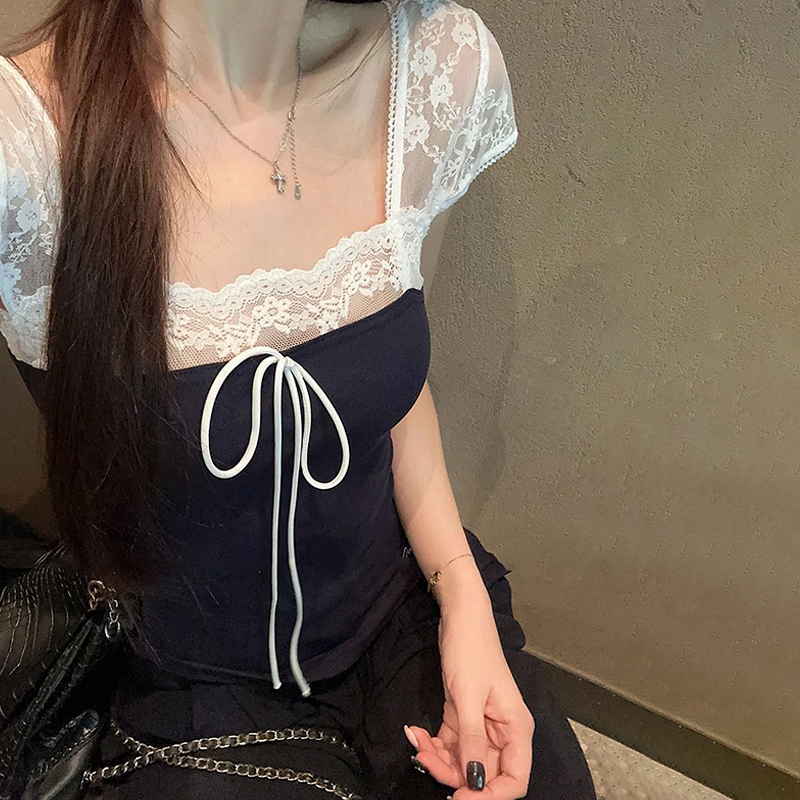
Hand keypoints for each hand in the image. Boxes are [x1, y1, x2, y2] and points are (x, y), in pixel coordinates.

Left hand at [404, 600, 534, 799]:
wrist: (460, 618)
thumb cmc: (472, 650)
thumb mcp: (468, 697)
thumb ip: (473, 741)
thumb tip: (475, 782)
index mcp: (516, 729)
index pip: (514, 781)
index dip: (490, 797)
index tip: (460, 798)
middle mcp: (503, 732)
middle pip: (483, 774)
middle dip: (453, 774)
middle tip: (425, 759)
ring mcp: (482, 726)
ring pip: (462, 762)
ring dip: (437, 759)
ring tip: (417, 742)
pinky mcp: (463, 717)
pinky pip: (450, 745)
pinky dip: (433, 744)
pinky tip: (417, 732)